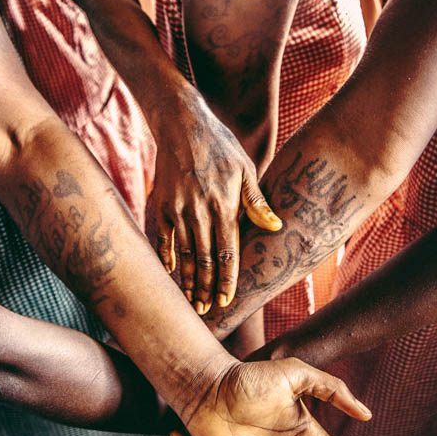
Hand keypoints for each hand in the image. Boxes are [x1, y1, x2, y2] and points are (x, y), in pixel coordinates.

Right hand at [148, 95, 281, 313]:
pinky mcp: (161, 205)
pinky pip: (163, 238)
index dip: (227, 280)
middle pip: (205, 260)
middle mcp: (198, 212)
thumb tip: (275, 227)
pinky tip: (171, 273)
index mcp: (223, 206)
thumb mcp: (245, 169)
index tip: (226, 300)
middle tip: (208, 311)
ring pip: (185, 254)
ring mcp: (177, 210)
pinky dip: (168, 257)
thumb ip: (256, 202)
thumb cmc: (220, 146)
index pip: (227, 253)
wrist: (181, 125)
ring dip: (188, 279)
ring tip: (192, 301)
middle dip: (207, 288)